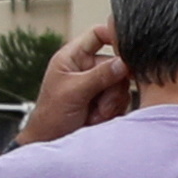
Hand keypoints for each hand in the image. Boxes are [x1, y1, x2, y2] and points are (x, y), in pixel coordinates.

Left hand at [21, 24, 132, 143]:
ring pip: (122, 86)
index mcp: (73, 58)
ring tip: (94, 114)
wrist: (51, 143)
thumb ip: (98, 75)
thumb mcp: (73, 92)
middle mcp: (88, 69)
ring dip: (111, 103)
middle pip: (117, 65)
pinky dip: (113, 112)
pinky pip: (123, 101)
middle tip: (99, 104)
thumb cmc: (51, 116)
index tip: (127, 49)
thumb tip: (123, 63)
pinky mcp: (106, 102)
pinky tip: (97, 119)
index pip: (97, 35)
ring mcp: (98, 86)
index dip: (113, 36)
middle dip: (111, 88)